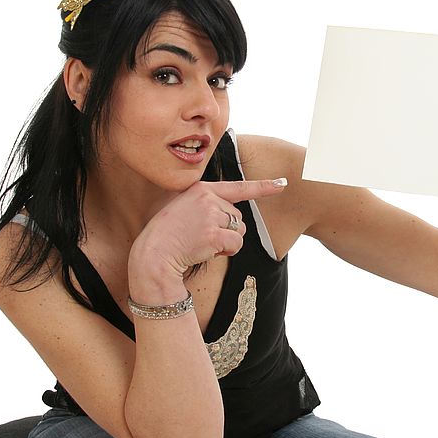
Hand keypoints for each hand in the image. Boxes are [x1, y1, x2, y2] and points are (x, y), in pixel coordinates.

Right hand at [132, 178, 287, 278]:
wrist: (154, 253)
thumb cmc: (168, 235)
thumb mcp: (184, 209)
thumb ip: (207, 206)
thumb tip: (233, 218)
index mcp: (201, 189)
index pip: (238, 187)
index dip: (263, 186)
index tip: (282, 184)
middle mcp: (208, 198)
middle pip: (238, 217)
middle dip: (227, 230)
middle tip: (202, 236)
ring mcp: (211, 215)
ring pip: (239, 231)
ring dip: (227, 241)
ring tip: (202, 242)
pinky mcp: (214, 233)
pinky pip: (236, 244)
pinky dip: (226, 251)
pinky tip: (206, 250)